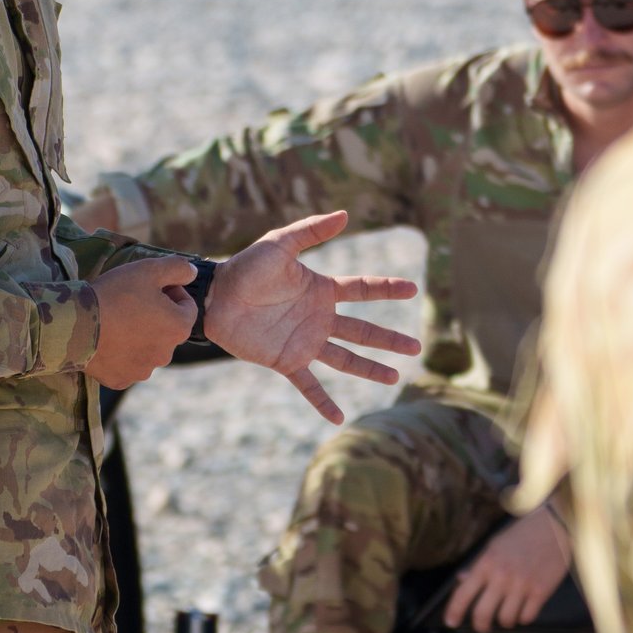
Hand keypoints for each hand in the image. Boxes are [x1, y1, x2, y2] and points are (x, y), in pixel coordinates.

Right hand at [90, 253, 196, 387]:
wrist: (76, 324)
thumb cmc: (115, 294)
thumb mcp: (148, 270)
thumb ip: (178, 268)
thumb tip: (192, 273)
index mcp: (179, 328)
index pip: (187, 307)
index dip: (171, 292)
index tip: (150, 287)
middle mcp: (166, 354)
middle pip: (167, 330)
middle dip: (155, 317)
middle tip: (130, 304)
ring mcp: (143, 370)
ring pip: (147, 349)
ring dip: (139, 337)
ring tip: (116, 322)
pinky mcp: (122, 380)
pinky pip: (126, 364)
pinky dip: (120, 354)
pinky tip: (106, 340)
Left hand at [198, 211, 419, 422]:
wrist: (215, 297)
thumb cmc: (245, 267)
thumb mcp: (280, 243)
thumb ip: (311, 230)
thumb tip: (346, 214)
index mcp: (321, 290)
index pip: (362, 290)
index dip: (387, 288)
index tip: (412, 289)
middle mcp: (319, 318)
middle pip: (363, 330)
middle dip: (390, 339)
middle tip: (417, 347)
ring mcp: (305, 342)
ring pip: (346, 359)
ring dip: (370, 369)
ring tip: (394, 378)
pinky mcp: (287, 361)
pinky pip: (309, 385)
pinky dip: (323, 403)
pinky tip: (338, 419)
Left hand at [442, 505, 571, 632]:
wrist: (553, 525)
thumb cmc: (522, 535)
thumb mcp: (494, 546)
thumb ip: (478, 566)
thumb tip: (462, 580)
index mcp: (486, 564)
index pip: (463, 594)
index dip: (454, 612)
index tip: (451, 622)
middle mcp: (502, 576)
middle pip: (482, 614)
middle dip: (480, 626)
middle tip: (483, 627)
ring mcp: (522, 585)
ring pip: (506, 620)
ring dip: (505, 621)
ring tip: (507, 614)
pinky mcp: (541, 591)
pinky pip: (527, 618)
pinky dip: (523, 617)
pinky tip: (524, 609)